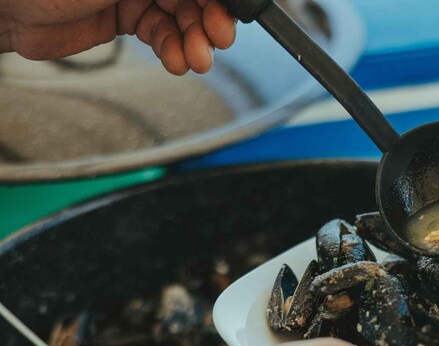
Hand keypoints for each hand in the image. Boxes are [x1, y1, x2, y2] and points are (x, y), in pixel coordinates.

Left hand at [0, 0, 235, 74]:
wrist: (5, 5)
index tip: (230, 15)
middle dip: (208, 20)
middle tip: (217, 42)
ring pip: (181, 17)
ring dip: (193, 41)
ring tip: (196, 60)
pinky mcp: (125, 17)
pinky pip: (160, 34)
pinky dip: (172, 50)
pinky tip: (177, 61)